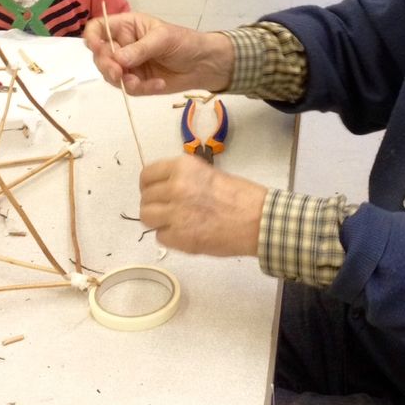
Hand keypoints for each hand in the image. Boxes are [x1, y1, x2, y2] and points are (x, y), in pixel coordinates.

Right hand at [83, 12, 234, 94]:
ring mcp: (129, 66)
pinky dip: (141, 88)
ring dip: (122, 81)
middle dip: (106, 65)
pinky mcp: (138, 83)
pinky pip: (129, 88)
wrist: (204, 65)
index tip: (96, 48)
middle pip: (100, 55)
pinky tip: (158, 83)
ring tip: (140, 83)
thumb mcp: (163, 39)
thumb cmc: (184, 42)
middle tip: (118, 73)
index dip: (92, 37)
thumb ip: (140, 49)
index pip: (98, 28)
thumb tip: (117, 59)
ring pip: (110, 75)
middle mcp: (123, 46)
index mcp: (126, 27)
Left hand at [138, 155, 266, 256]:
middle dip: (155, 204)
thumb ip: (184, 179)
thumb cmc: (240, 196)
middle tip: (169, 210)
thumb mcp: (208, 174)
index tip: (155, 191)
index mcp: (182, 167)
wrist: (258, 221)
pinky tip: (185, 234)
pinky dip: (169, 237)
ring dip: (158, 220)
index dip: (148, 185)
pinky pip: (160, 237)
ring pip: (147, 217)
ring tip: (173, 222)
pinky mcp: (180, 237)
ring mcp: (175, 213)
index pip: (147, 175)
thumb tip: (165, 189)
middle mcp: (175, 187)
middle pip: (145, 198)